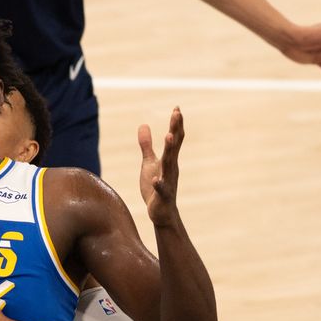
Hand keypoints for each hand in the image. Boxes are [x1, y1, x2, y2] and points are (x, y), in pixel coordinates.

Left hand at [138, 107, 183, 226]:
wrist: (162, 212)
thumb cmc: (157, 186)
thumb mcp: (149, 163)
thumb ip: (146, 145)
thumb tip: (143, 124)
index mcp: (169, 160)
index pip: (174, 139)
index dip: (175, 124)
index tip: (177, 108)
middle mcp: (171, 168)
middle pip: (174, 146)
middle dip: (175, 129)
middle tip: (177, 114)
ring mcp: (168, 181)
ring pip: (169, 164)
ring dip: (170, 150)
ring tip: (169, 136)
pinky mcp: (162, 196)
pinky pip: (161, 189)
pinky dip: (159, 183)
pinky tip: (156, 179)